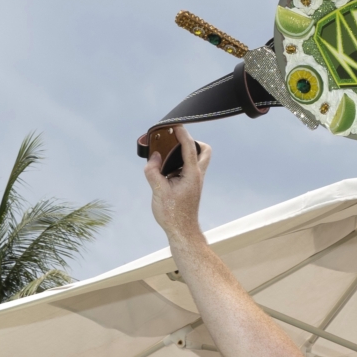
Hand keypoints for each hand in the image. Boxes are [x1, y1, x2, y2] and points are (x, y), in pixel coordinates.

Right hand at [144, 126, 211, 242]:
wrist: (182, 231)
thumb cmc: (173, 214)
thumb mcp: (158, 191)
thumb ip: (153, 171)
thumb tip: (153, 157)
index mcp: (192, 174)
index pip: (190, 148)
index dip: (183, 134)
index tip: (176, 125)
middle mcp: (197, 175)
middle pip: (203, 150)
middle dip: (192, 141)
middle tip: (176, 140)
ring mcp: (195, 181)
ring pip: (196, 159)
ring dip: (184, 152)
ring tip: (166, 153)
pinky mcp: (190, 186)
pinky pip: (187, 168)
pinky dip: (178, 163)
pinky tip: (164, 169)